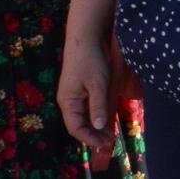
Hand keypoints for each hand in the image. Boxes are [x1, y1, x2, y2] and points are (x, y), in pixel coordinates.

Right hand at [57, 38, 115, 158]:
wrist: (86, 36)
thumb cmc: (91, 59)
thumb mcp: (98, 83)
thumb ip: (98, 105)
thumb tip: (98, 127)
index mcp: (68, 101)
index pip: (75, 128)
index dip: (90, 138)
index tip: (105, 143)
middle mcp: (68, 101)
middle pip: (79, 124)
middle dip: (93, 134)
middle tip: (111, 141)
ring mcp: (74, 94)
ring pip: (83, 116)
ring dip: (95, 126)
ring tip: (111, 133)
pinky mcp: (81, 88)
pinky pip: (86, 107)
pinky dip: (96, 115)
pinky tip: (107, 117)